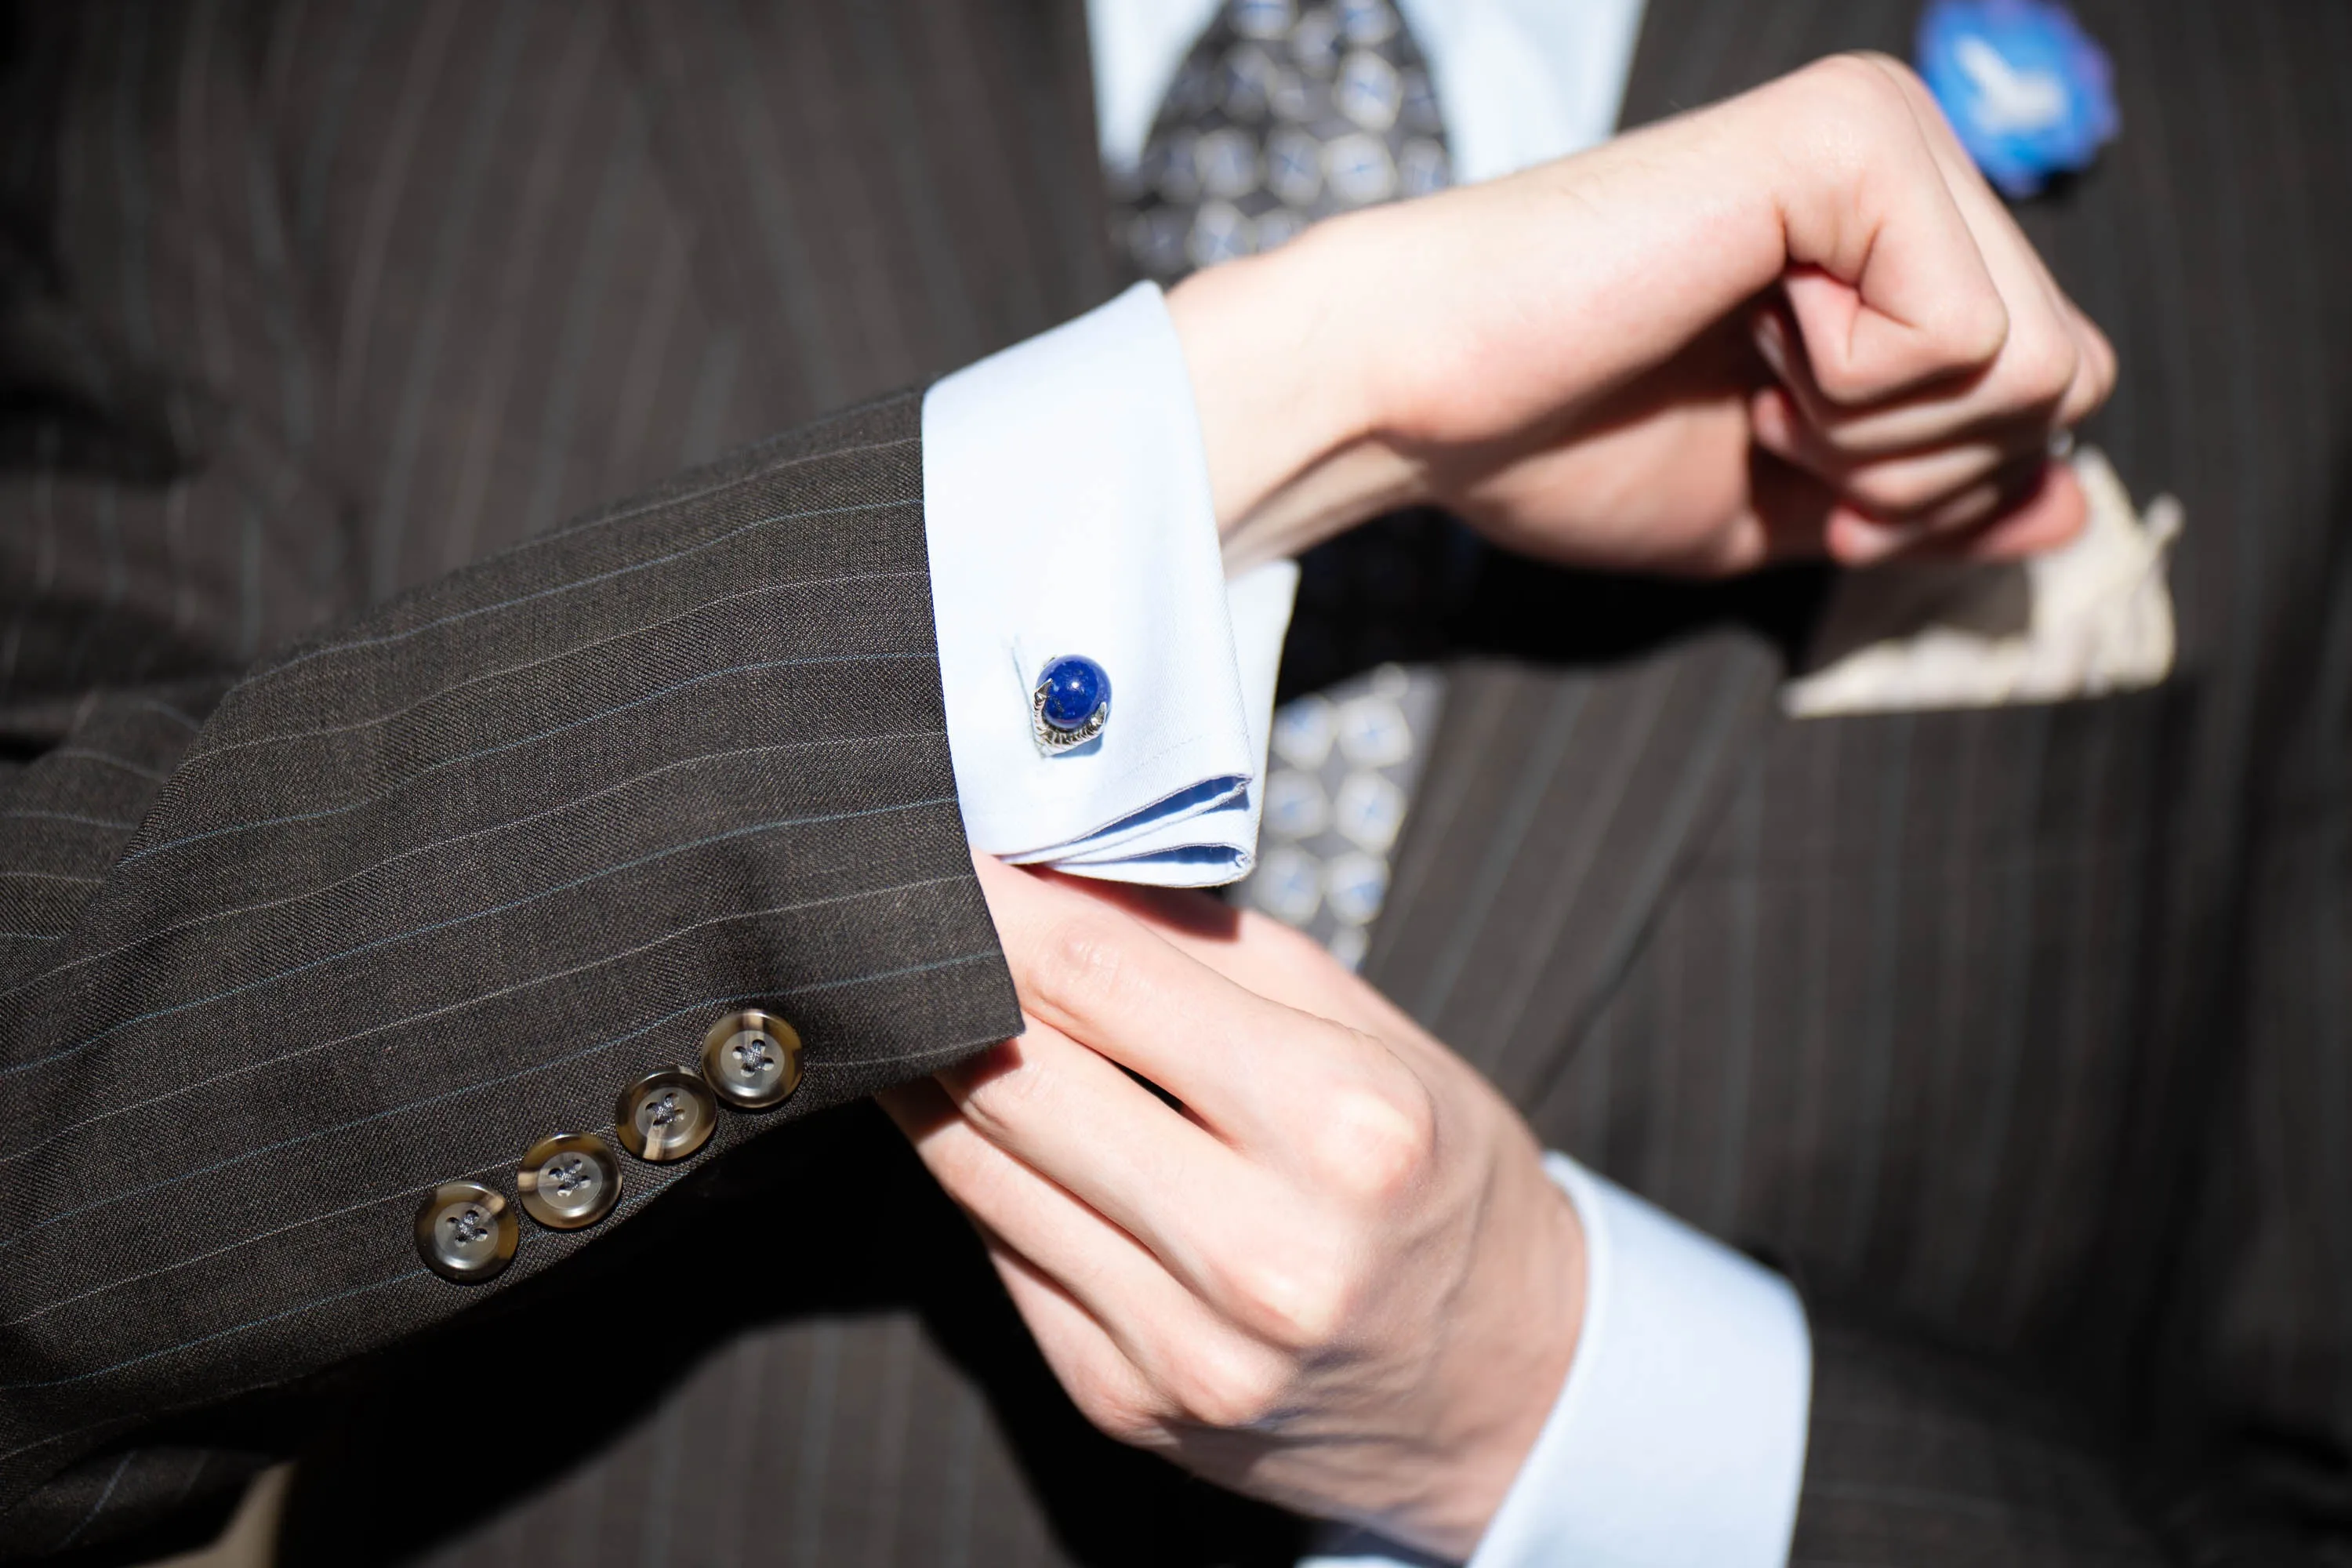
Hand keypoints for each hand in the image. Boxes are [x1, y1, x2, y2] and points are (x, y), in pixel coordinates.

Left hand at [880, 857, 1582, 1559]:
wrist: (1505, 1389)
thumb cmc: (1440, 1185)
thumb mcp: (1370, 1034)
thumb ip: (1207, 950)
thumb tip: (1049, 876)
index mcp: (1346, 1130)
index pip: (1103, 980)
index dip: (994, 904)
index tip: (937, 850)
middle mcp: (1264, 1253)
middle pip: (1018, 1078)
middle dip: (941, 982)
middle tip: (897, 918)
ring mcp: (1183, 1344)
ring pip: (982, 1170)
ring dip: (927, 1073)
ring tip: (909, 1003)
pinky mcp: (1123, 1401)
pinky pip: (1001, 1253)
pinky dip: (974, 1169)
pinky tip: (966, 1112)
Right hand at [1175, 52, 2115, 576]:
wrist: (1414, 398)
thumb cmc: (1561, 443)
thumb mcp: (1789, 506)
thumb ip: (1932, 504)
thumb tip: (2077, 507)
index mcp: (1891, 232)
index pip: (2050, 390)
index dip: (1932, 487)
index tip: (1778, 456)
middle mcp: (1907, 158)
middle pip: (2072, 378)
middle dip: (1917, 471)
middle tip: (1762, 423)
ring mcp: (1886, 135)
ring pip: (2046, 363)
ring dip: (1882, 437)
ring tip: (1750, 380)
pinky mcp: (1852, 140)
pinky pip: (1972, 335)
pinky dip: (1856, 394)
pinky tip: (1744, 339)